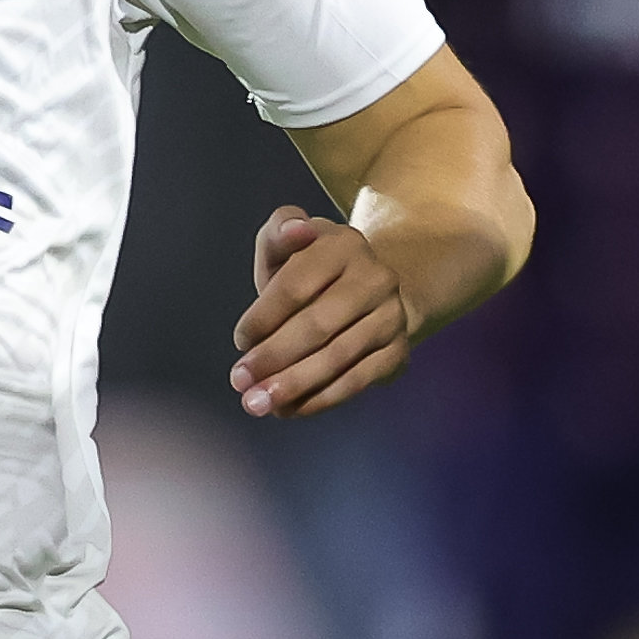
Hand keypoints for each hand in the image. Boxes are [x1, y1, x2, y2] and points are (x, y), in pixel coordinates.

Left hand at [229, 205, 416, 419]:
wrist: (367, 293)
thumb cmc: (310, 271)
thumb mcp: (288, 245)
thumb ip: (279, 232)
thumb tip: (296, 230)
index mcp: (344, 245)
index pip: (297, 284)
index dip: (264, 317)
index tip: (240, 341)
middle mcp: (376, 278)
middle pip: (318, 324)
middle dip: (274, 356)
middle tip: (240, 382)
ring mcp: (392, 317)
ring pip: (338, 357)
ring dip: (294, 384)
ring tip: (258, 403)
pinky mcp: (398, 352)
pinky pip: (357, 380)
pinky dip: (320, 399)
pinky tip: (290, 409)